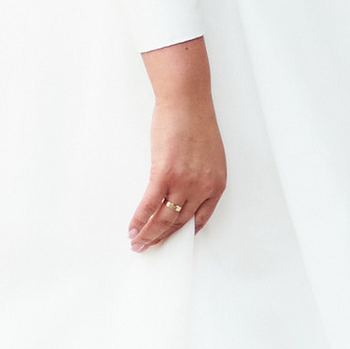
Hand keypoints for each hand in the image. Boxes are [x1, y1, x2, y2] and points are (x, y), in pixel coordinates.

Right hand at [132, 40, 225, 250]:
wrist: (187, 101)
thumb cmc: (197, 122)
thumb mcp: (210, 155)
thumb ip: (201, 177)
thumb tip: (185, 194)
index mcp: (216, 184)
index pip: (200, 219)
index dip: (184, 232)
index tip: (173, 239)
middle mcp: (202, 187)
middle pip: (180, 223)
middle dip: (162, 238)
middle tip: (149, 247)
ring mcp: (183, 182)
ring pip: (164, 219)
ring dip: (148, 234)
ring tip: (138, 243)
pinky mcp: (164, 173)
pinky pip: (149, 205)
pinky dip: (139, 220)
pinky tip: (132, 229)